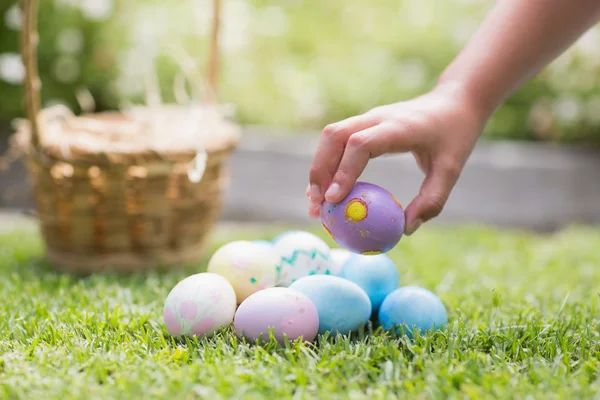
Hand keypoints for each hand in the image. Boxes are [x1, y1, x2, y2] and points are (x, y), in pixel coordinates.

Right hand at [306, 83, 486, 234]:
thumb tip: (406, 229)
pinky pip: (336, 140)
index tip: (335, 199)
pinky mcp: (363, 123)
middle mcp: (376, 118)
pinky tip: (324, 190)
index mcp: (398, 127)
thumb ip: (432, 200)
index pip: (360, 144)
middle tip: (317, 205)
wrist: (454, 101)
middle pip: (334, 136)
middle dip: (319, 171)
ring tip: (315, 203)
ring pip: (330, 136)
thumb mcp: (451, 169)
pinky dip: (326, 164)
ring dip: (318, 168)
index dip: (344, 170)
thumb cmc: (454, 135)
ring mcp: (367, 118)